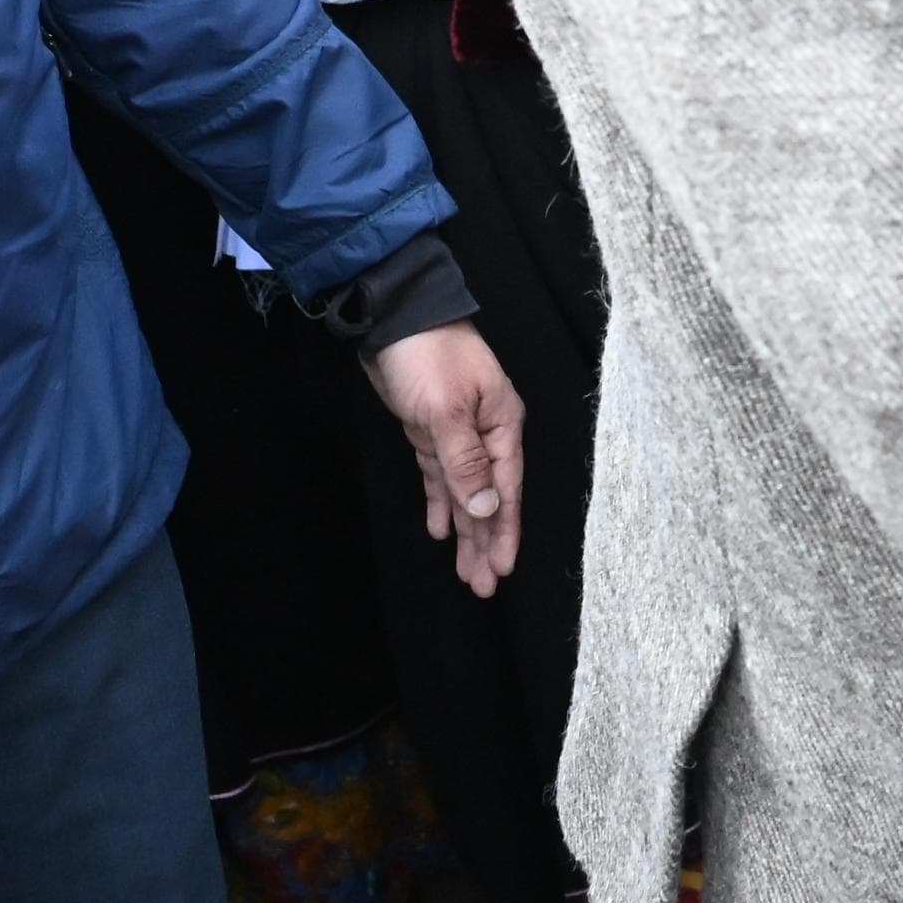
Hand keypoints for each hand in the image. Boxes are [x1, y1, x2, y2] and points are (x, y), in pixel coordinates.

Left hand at [365, 323, 524, 597]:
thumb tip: (486, 511)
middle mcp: (486, 433)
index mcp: (501, 426)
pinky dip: (441, 501)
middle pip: (488, 498)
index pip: (505, 490)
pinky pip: (441, 475)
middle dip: (486, 543)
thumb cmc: (428, 357)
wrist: (396, 316)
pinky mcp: (431, 429)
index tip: (501, 569)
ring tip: (466, 572)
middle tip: (482, 586)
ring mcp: (459, 432)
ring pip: (464, 492)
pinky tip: (440, 530)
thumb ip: (466, 463)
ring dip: (465, 531)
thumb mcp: (446, 411)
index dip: (503, 532)